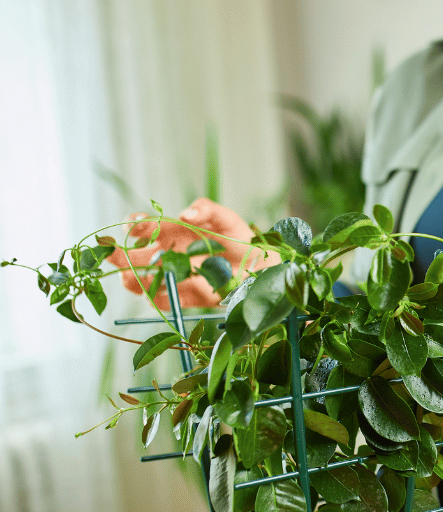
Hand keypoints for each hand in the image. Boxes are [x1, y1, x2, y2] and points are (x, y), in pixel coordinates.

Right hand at [105, 198, 270, 308]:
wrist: (260, 267)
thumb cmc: (239, 238)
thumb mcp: (225, 219)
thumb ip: (206, 210)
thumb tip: (184, 213)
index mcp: (174, 232)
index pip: (148, 228)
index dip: (136, 226)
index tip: (130, 226)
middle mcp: (170, 254)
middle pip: (139, 256)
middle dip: (123, 256)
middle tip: (112, 256)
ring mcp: (176, 276)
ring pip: (147, 280)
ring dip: (134, 280)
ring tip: (127, 279)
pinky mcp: (187, 297)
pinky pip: (167, 301)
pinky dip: (157, 301)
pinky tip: (152, 298)